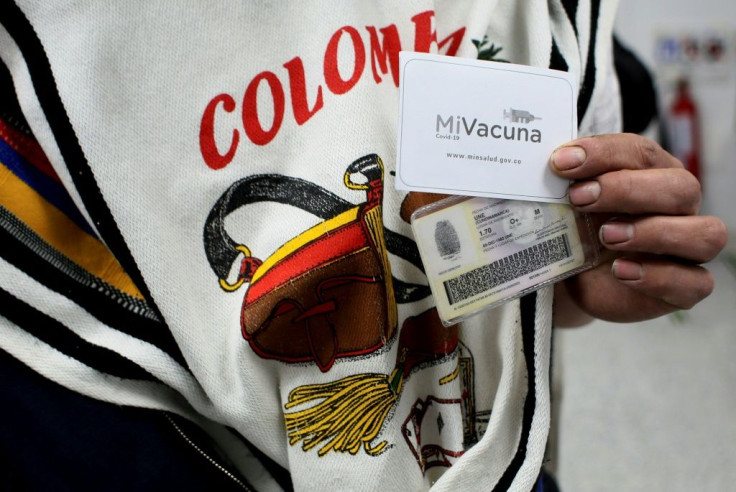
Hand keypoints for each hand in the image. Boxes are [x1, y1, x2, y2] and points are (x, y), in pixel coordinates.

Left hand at [549, 133, 727, 324]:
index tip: (563, 162)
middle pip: (682, 188)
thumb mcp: (568, 204)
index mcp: (653, 174)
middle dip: (628, 189)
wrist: (572, 278)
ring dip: (654, 232)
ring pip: (706, 234)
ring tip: (607, 236)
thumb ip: (568, 181)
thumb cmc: (578, 229)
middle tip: (581, 198)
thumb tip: (557, 161)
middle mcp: (679, 208)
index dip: (603, 154)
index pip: (642, 153)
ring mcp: (687, 249)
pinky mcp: (684, 288)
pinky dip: (659, 277)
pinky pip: (696, 282)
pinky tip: (620, 270)